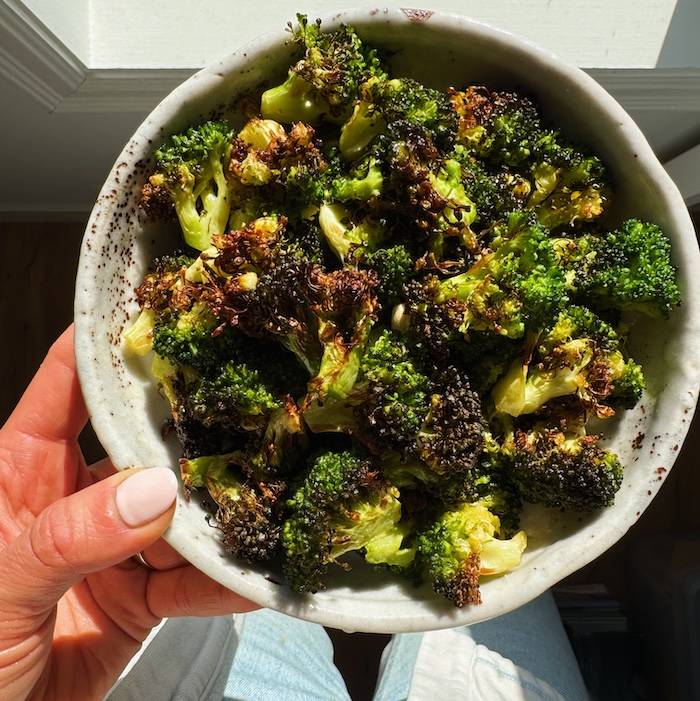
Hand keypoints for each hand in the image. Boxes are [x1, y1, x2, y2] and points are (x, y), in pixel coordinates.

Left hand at [0, 327, 257, 700]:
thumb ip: (70, 537)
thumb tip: (157, 490)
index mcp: (21, 471)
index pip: (67, 389)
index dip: (106, 344)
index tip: (161, 307)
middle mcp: (74, 497)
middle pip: (140, 446)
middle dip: (189, 432)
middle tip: (246, 404)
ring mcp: (110, 546)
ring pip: (175, 514)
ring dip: (216, 515)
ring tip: (264, 494)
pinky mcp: (139, 596)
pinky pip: (187, 581)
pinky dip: (220, 583)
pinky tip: (254, 576)